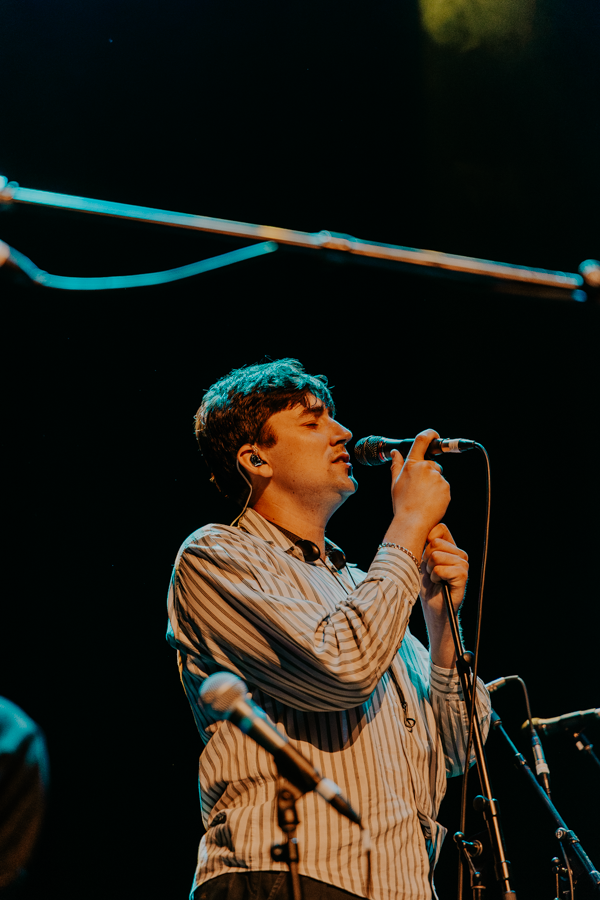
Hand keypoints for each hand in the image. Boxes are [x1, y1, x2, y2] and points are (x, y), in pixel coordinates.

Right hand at [383, 430, 450, 559]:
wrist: (413, 521)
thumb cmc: (402, 504)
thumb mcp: (395, 483)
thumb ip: (396, 465)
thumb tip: (395, 453)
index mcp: (412, 464)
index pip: (421, 440)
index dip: (429, 434)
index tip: (434, 434)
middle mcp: (426, 467)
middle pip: (432, 464)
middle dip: (428, 473)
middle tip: (419, 489)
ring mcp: (437, 477)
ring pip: (438, 477)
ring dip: (433, 484)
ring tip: (424, 498)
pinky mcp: (446, 487)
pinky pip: (444, 487)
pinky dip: (439, 493)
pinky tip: (431, 501)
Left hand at [420, 523, 468, 613]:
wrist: (433, 606)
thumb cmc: (426, 583)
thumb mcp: (422, 559)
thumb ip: (425, 543)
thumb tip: (421, 529)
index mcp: (451, 546)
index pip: (440, 528)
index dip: (427, 540)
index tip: (425, 556)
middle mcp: (460, 553)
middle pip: (435, 543)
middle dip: (426, 559)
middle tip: (430, 571)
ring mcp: (463, 564)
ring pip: (436, 556)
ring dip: (430, 570)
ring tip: (435, 577)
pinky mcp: (463, 575)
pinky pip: (440, 569)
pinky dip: (435, 577)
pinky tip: (439, 583)